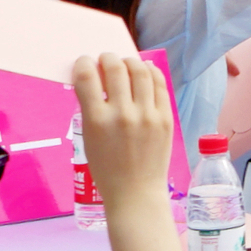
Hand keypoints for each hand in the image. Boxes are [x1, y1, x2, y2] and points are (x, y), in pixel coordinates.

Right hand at [69, 46, 178, 205]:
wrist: (135, 191)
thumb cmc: (107, 168)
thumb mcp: (89, 138)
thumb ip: (92, 108)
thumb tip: (95, 79)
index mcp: (96, 121)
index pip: (87, 78)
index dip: (84, 64)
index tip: (84, 63)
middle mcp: (123, 114)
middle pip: (116, 68)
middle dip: (108, 58)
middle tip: (106, 60)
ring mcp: (147, 115)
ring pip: (140, 71)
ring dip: (129, 61)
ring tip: (125, 63)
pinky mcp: (165, 118)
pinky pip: (159, 84)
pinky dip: (150, 72)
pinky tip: (144, 71)